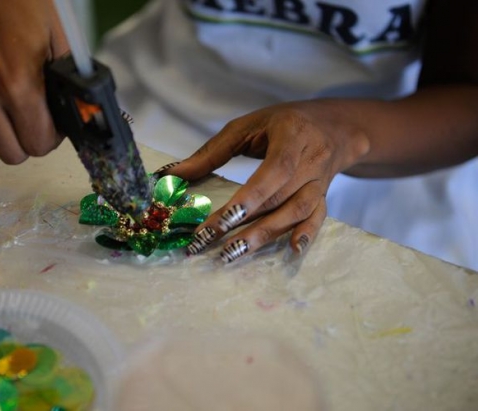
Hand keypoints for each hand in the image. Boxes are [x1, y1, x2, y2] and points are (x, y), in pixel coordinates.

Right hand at [0, 0, 68, 163]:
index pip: (38, 144)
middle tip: (36, 117)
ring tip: (11, 81)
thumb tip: (75, 109)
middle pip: (11, 154)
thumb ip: (67, 80)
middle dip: (28, 140)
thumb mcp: (58, 35)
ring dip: (4, 118)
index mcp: (16, 83)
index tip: (55, 124)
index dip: (52, 137)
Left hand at [164, 100, 369, 262]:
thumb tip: (170, 175)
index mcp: (292, 135)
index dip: (250, 198)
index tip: (220, 220)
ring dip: (265, 235)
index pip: (274, 171)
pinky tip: (291, 250)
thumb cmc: (283, 124)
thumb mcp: (247, 126)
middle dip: (244, 224)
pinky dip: (306, 234)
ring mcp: (320, 181)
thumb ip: (211, 153)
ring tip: (233, 253)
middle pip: (280, 197)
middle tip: (209, 242)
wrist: (334, 127)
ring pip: (296, 212)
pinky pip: (318, 217)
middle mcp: (311, 160)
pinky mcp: (324, 196)